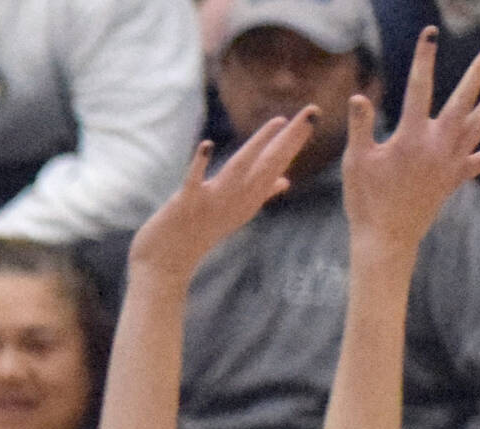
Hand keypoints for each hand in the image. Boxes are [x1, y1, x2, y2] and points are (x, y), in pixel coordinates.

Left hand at [128, 111, 320, 279]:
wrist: (166, 266)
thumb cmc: (199, 235)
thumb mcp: (235, 213)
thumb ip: (260, 194)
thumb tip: (285, 180)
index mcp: (247, 200)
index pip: (276, 166)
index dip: (294, 141)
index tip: (314, 115)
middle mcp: (234, 201)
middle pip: (266, 166)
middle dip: (289, 140)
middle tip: (313, 112)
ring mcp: (211, 203)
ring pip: (238, 170)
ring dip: (257, 145)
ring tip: (278, 121)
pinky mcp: (185, 205)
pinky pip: (193, 183)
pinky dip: (199, 165)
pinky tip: (206, 144)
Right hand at [342, 34, 479, 259]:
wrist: (385, 237)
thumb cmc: (365, 200)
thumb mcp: (356, 161)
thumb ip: (360, 127)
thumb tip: (359, 96)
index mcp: (411, 137)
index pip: (419, 88)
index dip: (424, 58)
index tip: (430, 35)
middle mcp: (438, 145)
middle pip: (465, 98)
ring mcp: (452, 161)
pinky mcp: (457, 178)